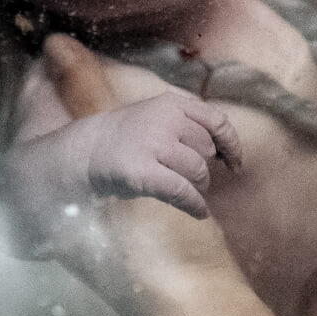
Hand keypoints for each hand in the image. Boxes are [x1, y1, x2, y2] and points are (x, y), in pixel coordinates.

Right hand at [0, 88, 240, 222]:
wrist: (81, 153)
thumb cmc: (124, 140)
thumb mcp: (156, 119)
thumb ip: (189, 126)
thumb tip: (228, 152)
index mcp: (170, 103)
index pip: (216, 121)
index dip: (230, 145)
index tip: (235, 164)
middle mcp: (164, 119)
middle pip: (206, 151)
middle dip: (204, 170)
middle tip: (191, 181)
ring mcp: (152, 144)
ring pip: (198, 172)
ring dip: (199, 188)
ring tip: (189, 195)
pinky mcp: (143, 171)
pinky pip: (183, 191)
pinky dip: (195, 204)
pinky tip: (198, 213)